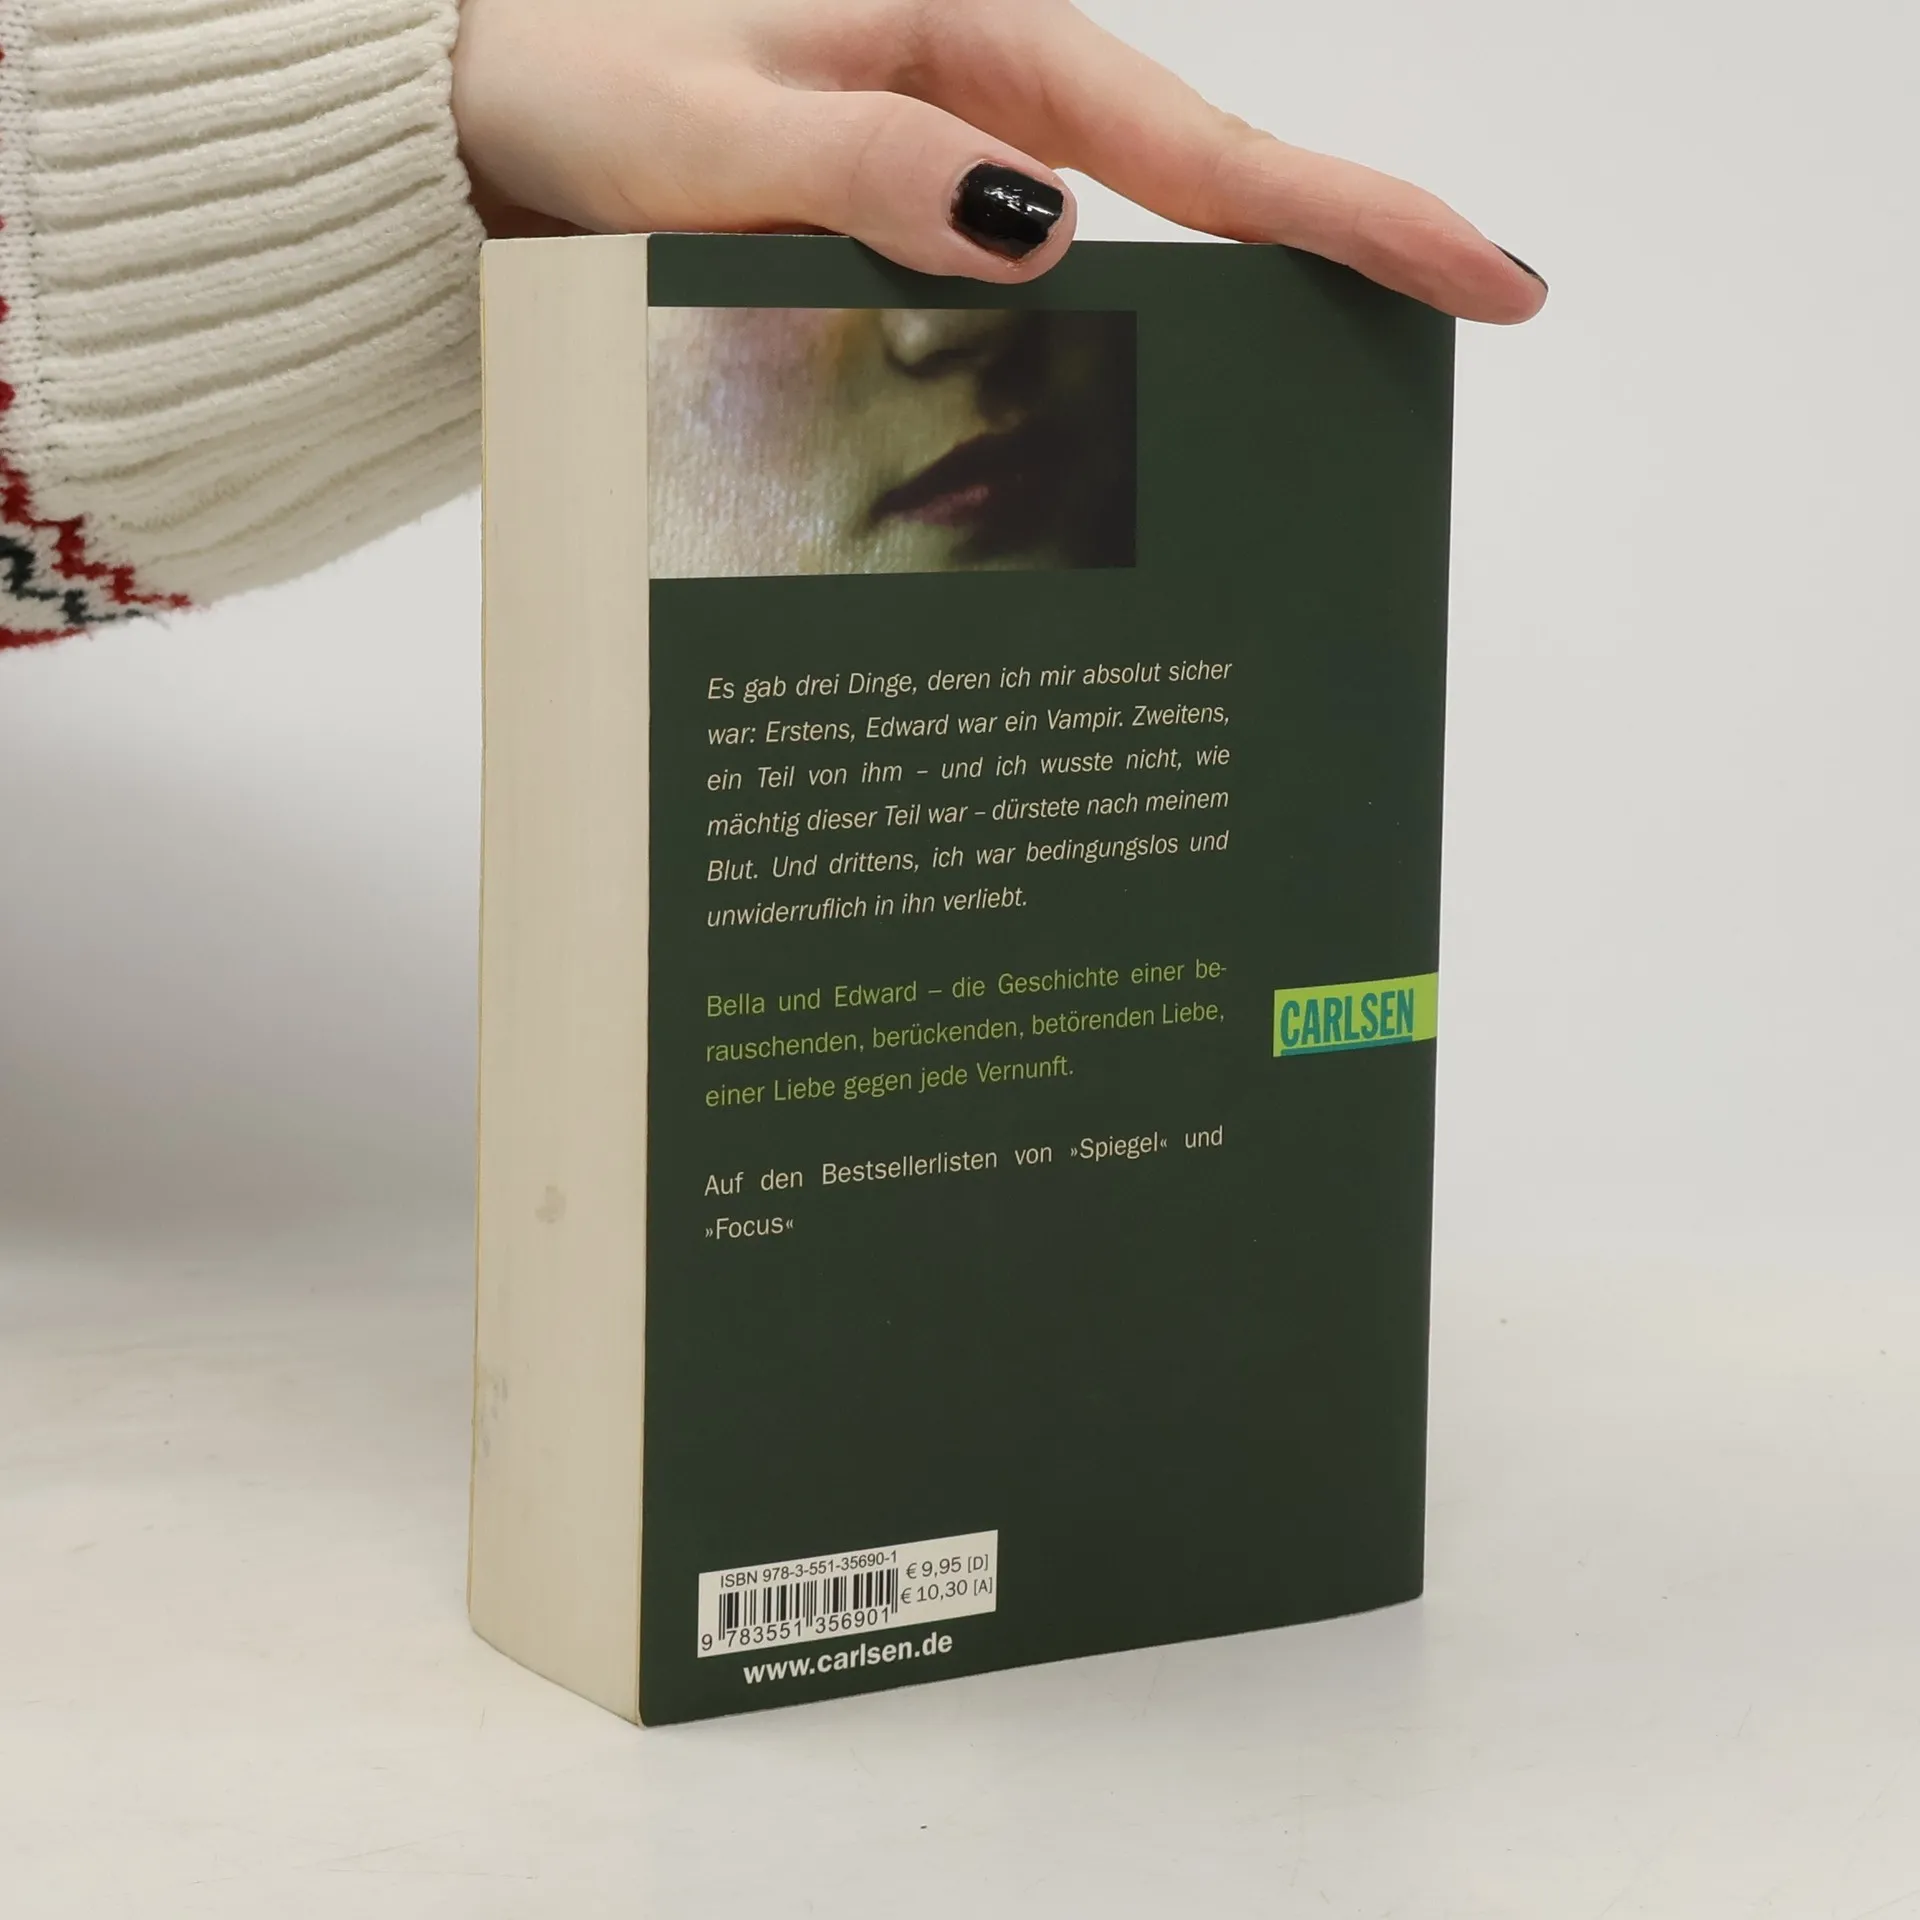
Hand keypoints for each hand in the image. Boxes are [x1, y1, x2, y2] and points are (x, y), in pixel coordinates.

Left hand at [451, 0, 1545, 322]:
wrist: (483, 93)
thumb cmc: (577, 76)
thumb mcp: (711, 125)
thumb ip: (869, 170)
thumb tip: (1043, 230)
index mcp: (975, 44)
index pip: (1206, 147)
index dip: (1355, 214)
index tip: (1487, 271)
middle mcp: (990, 102)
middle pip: (1206, 198)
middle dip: (1329, 268)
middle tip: (1441, 348)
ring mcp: (961, 165)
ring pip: (1127, 261)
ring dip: (1208, 338)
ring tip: (1294, 431)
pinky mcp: (918, 223)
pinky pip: (1034, 295)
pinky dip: (1084, 360)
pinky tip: (1110, 429)